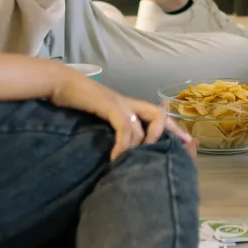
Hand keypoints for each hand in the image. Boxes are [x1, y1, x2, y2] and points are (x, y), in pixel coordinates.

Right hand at [46, 67, 196, 162]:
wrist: (59, 84)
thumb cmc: (74, 101)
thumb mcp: (96, 118)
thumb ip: (109, 128)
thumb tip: (117, 150)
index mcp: (127, 105)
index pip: (157, 114)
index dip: (173, 128)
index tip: (187, 141)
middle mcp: (128, 103)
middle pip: (159, 114)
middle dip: (165, 134)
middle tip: (165, 155)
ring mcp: (120, 103)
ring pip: (143, 125)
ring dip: (139, 147)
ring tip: (130, 164)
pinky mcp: (110, 106)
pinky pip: (125, 128)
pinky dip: (124, 145)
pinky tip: (116, 158)